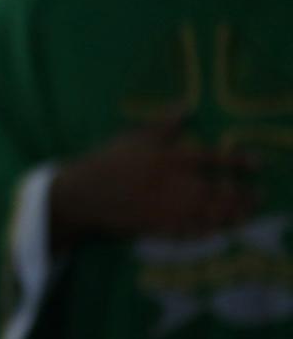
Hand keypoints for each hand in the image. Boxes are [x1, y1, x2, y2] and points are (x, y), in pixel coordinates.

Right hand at [49, 117, 259, 244]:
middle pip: (217, 192)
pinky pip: (188, 232)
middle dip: (241, 195)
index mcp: (169, 160)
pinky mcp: (157, 228)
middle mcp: (174, 186)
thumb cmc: (106, 162)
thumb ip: (164, 124)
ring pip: (208, 214)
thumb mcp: (134, 137)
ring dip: (231, 215)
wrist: (80, 195)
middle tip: (258, 197)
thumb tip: (187, 106)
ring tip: (246, 215)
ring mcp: (167, 210)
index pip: (212, 159)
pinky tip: (217, 232)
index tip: (257, 164)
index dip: (238, 162)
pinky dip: (206, 232)